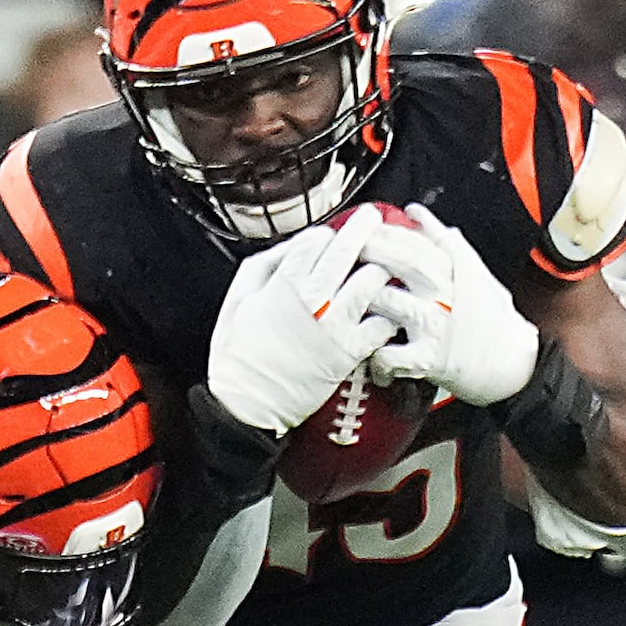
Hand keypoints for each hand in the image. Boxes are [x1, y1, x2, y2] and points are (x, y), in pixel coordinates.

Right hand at [207, 214, 398, 432]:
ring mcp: (333, 324)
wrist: (248, 405)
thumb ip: (264, 267)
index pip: (315, 240)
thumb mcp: (237, 301)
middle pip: (347, 250)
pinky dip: (387, 312)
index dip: (328, 232)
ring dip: (381, 268)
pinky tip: (388, 307)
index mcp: (282, 284)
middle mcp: (312, 299)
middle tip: (374, 220)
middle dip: (364, 229)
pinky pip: (380, 323)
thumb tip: (291, 247)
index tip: (335, 232)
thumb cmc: (239, 357)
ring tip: (387, 263)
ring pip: (370, 280)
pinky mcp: (349, 352)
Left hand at [361, 203, 540, 407]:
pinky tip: (367, 349)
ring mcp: (436, 326)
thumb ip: (445, 242)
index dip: (389, 231)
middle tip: (349, 250)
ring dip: (365, 297)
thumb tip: (417, 213)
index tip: (368, 226)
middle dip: (372, 252)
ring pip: (390, 303)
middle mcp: (446, 294)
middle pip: (404, 263)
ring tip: (348, 295)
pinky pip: (391, 354)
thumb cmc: (493, 321)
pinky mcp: (429, 359)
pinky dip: (375, 353)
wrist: (513, 366)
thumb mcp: (475, 272)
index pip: (419, 241)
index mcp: (458, 270)